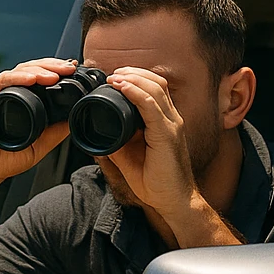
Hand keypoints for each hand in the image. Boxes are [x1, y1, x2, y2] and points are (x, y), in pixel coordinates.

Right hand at [0, 58, 76, 185]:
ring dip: (38, 69)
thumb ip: (55, 133)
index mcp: (25, 100)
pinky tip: (31, 79)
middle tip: (69, 68)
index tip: (74, 69)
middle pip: (33, 68)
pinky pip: (2, 81)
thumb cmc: (5, 158)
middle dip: (52, 65)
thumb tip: (75, 118)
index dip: (57, 70)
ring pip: (19, 70)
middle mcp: (12, 93)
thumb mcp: (39, 146)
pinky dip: (18, 77)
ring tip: (54, 75)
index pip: (42, 76)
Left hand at [100, 68, 200, 226]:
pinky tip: (122, 87)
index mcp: (165, 122)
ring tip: (114, 77)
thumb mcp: (130, 157)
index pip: (155, 88)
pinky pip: (151, 106)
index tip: (115, 77)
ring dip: (133, 78)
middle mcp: (172, 119)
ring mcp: (172, 125)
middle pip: (156, 82)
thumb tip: (99, 133)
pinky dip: (136, 93)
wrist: (174, 201)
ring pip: (155, 88)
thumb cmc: (157, 182)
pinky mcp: (168, 134)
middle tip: (112, 72)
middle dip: (133, 72)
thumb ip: (118, 142)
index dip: (136, 77)